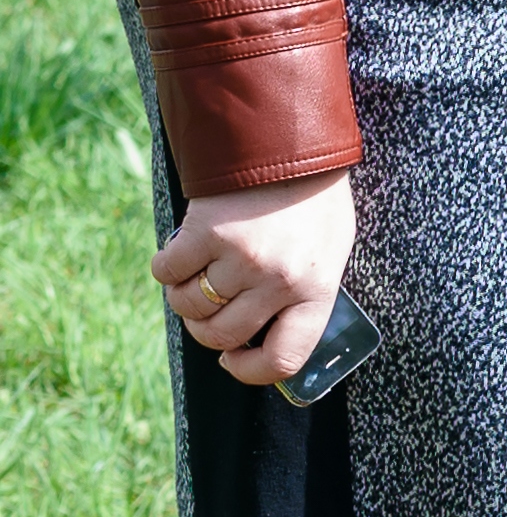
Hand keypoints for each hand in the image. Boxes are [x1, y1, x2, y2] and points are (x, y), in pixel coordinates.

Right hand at [154, 170, 356, 384]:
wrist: (292, 144)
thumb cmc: (314, 203)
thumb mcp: (329, 253)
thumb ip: (304, 295)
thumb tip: (267, 340)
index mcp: (318, 291)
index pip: (283, 359)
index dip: (251, 371)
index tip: (234, 360)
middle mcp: (280, 281)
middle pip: (221, 336)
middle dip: (206, 329)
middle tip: (210, 308)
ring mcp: (242, 259)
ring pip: (189, 307)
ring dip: (185, 296)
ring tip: (201, 272)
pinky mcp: (206, 234)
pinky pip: (166, 273)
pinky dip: (167, 267)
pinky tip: (183, 252)